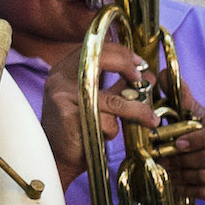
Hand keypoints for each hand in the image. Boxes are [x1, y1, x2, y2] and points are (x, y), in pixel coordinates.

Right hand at [37, 37, 155, 187]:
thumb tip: (147, 76)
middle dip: (126, 67)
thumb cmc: (78, 130)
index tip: (140, 65)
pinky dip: (112, 130)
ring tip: (149, 119)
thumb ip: (119, 87)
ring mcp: (61, 96)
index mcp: (64, 69)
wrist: (56, 157)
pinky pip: (103, 121)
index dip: (122, 53)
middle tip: (141, 80)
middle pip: (99, 59)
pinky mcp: (68, 117)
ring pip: (110, 99)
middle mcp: (59, 77)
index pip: (95, 48)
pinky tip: (107, 136)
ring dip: (134, 110)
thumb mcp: (99, 102)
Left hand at [159, 104, 204, 204]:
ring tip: (165, 170)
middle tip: (161, 159)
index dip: (196, 140)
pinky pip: (204, 192)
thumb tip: (162, 74)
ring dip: (181, 175)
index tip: (177, 144)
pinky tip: (173, 184)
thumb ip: (183, 99)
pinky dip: (186, 189)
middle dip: (182, 160)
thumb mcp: (199, 117)